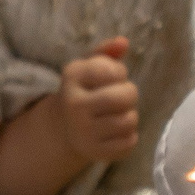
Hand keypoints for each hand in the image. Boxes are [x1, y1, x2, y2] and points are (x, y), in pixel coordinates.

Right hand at [55, 36, 138, 164]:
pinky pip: (129, 143)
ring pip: (129, 121)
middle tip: (121, 97)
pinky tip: (116, 131)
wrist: (64, 128)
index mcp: (72, 77)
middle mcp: (74, 105)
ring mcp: (83, 132)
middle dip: (129, 94)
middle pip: (124, 97)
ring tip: (118, 114)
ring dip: (130, 115)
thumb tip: (123, 42)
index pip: (114, 70)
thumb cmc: (84, 91)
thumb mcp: (88, 67)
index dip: (120, 73)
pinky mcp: (95, 152)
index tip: (111, 78)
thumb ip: (106, 52)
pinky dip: (129, 136)